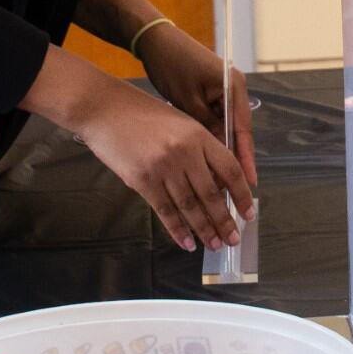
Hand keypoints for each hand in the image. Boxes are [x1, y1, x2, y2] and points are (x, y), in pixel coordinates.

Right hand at [74, 79, 252, 251]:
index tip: (248, 212)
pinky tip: (187, 242)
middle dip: (224, 221)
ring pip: (190, 206)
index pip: (230, 169)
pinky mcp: (141, 180)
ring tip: (214, 244)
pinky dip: (177, 229)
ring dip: (203, 229)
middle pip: (211, 194)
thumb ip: (198, 149)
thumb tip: (216, 185)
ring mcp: (163, 167)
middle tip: (232, 239)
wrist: (104, 109)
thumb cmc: (141, 114)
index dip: (241, 194)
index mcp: (198, 135)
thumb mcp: (179, 122)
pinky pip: (165, 210)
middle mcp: (184, 152)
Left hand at [138, 25, 258, 191]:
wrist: (155, 40)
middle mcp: (233, 88)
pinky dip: (208, 136)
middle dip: (232, 158)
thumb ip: (205, 127)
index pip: (243, 130)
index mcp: (233, 87)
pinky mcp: (210, 91)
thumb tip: (217, 156)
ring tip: (215, 177)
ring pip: (224, 127)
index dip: (246, 158)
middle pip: (236, 130)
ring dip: (218, 149)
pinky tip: (203, 156)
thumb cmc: (171, 65)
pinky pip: (214, 119)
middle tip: (229, 187)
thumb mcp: (187, 101)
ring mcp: (222, 89)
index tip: (250, 182)